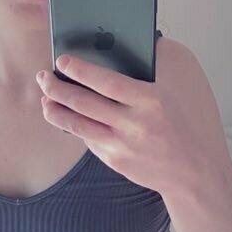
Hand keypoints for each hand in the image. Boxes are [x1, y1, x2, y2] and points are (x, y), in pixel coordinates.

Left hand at [35, 42, 226, 195]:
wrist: (188, 170)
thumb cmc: (175, 127)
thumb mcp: (163, 98)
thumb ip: (134, 85)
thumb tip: (98, 67)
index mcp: (150, 101)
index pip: (107, 82)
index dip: (81, 70)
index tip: (62, 60)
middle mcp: (134, 124)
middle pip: (84, 102)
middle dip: (57, 88)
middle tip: (43, 77)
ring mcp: (122, 145)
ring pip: (77, 124)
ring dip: (54, 109)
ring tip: (45, 98)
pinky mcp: (114, 161)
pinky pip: (88, 139)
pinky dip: (73, 126)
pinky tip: (65, 116)